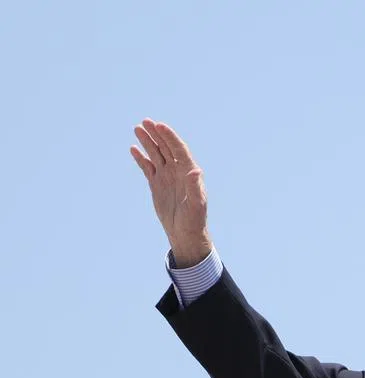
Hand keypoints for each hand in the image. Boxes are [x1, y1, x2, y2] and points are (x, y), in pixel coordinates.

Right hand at [130, 119, 212, 267]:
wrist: (185, 233)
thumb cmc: (194, 220)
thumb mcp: (196, 204)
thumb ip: (195, 187)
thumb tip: (195, 171)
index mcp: (189, 173)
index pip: (179, 150)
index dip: (170, 137)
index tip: (159, 125)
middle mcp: (178, 172)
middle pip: (166, 148)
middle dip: (157, 134)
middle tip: (145, 121)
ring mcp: (167, 177)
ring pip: (156, 155)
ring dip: (148, 142)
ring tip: (137, 129)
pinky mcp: (157, 185)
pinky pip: (148, 167)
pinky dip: (141, 158)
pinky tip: (133, 148)